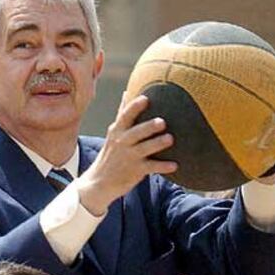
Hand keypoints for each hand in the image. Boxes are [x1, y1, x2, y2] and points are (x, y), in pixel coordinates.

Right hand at [77, 93, 176, 215]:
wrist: (99, 182)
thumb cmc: (111, 154)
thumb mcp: (113, 134)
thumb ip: (122, 114)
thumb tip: (127, 92)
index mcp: (117, 131)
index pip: (125, 116)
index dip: (135, 107)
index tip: (146, 98)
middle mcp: (122, 143)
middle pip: (136, 132)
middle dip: (148, 127)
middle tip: (162, 121)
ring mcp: (129, 157)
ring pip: (145, 149)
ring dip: (157, 144)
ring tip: (170, 139)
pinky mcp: (136, 171)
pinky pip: (151, 168)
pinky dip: (163, 167)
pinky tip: (175, 165)